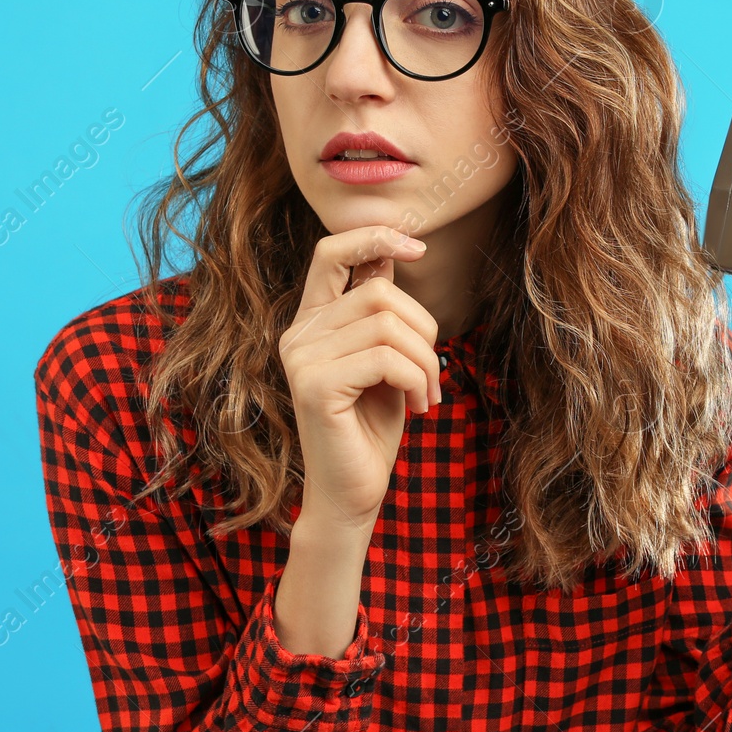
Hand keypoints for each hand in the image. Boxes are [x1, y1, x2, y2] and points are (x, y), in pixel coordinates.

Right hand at [278, 225, 441, 531]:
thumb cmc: (372, 427)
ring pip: (386, 323)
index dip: (375, 236)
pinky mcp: (314, 386)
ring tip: (429, 393)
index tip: (417, 247)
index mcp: (311, 322)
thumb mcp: (383, 358)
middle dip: (424, 329)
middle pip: (378, 291)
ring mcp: (301, 359)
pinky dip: (417, 379)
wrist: (353, 495)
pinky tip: (420, 406)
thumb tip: (395, 251)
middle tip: (434, 373)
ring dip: (425, 360)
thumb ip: (380, 311)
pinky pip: (385, 358)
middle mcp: (298, 334)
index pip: (331, 251)